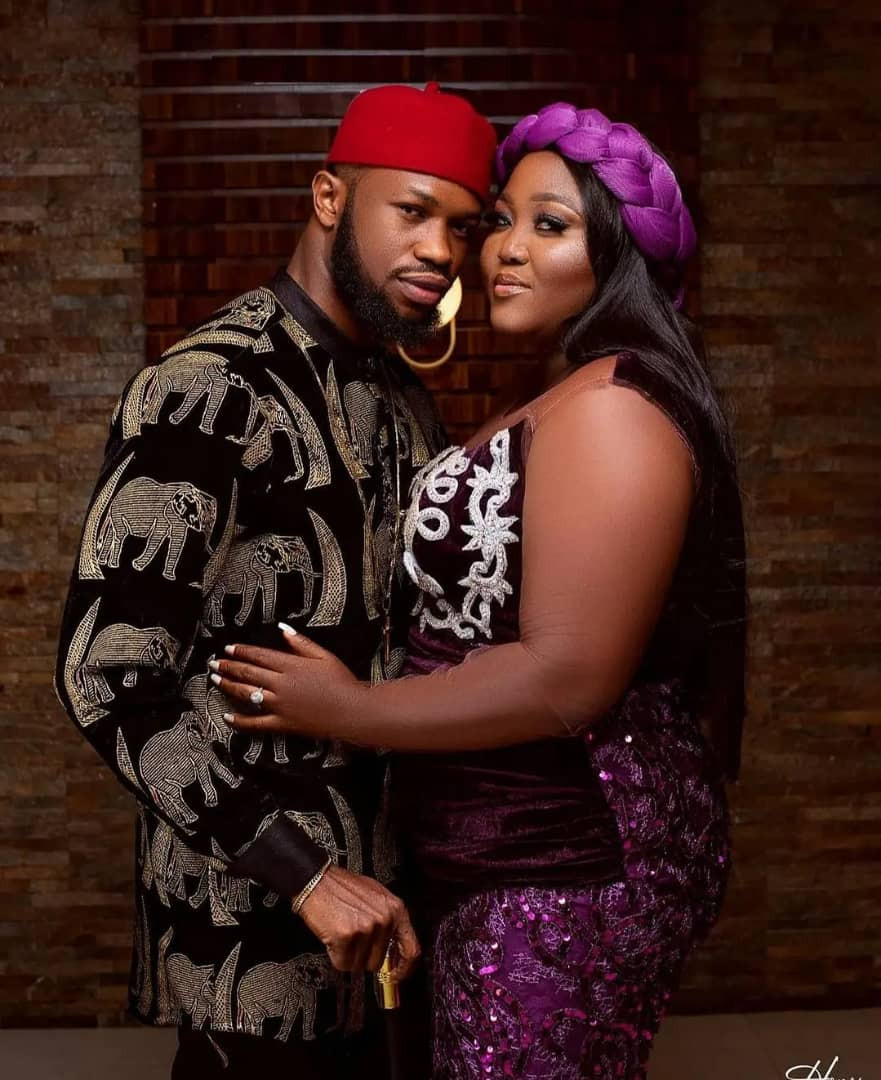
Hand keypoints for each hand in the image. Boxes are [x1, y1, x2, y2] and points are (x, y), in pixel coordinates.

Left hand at [209, 624, 365, 738]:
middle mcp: (281, 684)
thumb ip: (301, 642)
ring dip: (228, 685)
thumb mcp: (324, 656)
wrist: (353, 711)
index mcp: (291, 665)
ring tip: (215, 680)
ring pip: (246, 693)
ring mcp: (279, 705)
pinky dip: (239, 721)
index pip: (259, 655)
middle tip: (214, 663)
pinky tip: (227, 717)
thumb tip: (283, 629)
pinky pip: (255, 723)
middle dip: (228, 666)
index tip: (229, 648)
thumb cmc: (342, 683)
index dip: (241, 651)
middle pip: (248, 672)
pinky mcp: (282, 724)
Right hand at [298, 864, 420, 980]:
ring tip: (342, 934)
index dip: (404, 969)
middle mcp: (384, 919)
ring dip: (348, 956)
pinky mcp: (346, 936)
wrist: (316, 880)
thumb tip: (395, 951)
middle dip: (363, 956)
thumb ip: (389, 920)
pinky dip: (336, 956)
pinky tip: (333, 938)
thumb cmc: (343, 887)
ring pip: (359, 965)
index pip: (411, 950)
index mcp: (396, 909)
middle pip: (378, 962)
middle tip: (353, 940)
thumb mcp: (376, 896)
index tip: (395, 976)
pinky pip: (343, 963)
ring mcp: (366, 928)